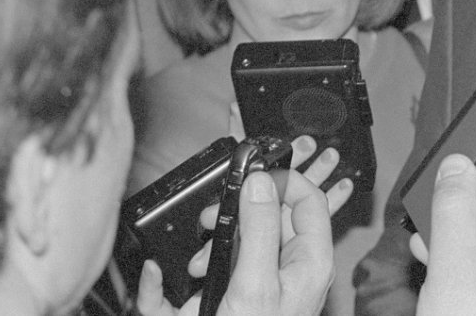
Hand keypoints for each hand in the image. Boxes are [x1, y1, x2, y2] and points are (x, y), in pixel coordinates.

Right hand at [135, 170, 334, 315]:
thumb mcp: (253, 284)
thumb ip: (260, 229)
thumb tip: (260, 182)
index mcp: (308, 262)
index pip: (307, 198)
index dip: (279, 179)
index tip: (246, 178)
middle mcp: (290, 269)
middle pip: (269, 214)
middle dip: (234, 214)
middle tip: (210, 223)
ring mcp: (262, 284)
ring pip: (237, 239)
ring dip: (209, 246)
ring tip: (195, 268)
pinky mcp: (233, 297)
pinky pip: (209, 270)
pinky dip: (189, 272)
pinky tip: (166, 283)